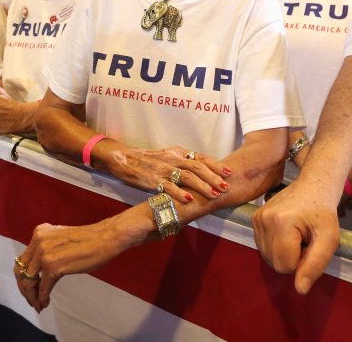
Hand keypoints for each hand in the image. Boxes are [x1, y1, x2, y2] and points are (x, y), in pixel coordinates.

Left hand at [15, 219, 127, 312]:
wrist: (104, 238)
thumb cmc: (89, 240)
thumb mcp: (60, 240)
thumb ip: (48, 249)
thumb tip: (40, 269)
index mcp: (39, 233)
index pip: (23, 259)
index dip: (22, 276)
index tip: (28, 287)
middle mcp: (38, 242)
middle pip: (21, 270)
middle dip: (24, 288)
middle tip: (31, 299)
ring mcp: (44, 254)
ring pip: (28, 281)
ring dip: (31, 296)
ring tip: (37, 304)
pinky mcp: (53, 267)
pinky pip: (42, 288)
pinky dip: (42, 298)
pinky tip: (45, 303)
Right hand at [111, 145, 230, 204]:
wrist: (123, 158)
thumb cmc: (147, 160)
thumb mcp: (168, 156)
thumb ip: (182, 162)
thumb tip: (201, 172)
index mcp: (177, 152)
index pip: (200, 157)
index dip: (215, 165)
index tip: (228, 172)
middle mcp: (172, 158)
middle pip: (197, 167)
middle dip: (213, 177)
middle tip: (225, 187)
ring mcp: (162, 168)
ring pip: (186, 176)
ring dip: (202, 186)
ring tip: (213, 195)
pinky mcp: (152, 179)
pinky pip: (168, 186)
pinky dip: (180, 192)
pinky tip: (189, 199)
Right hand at [252, 181, 340, 294]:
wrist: (314, 186)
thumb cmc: (324, 212)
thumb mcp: (329, 239)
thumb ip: (315, 265)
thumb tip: (300, 289)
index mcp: (281, 223)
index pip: (285, 266)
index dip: (302, 262)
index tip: (311, 244)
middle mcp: (263, 220)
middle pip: (274, 264)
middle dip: (292, 258)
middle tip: (305, 240)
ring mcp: (256, 218)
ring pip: (268, 257)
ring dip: (284, 253)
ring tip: (297, 235)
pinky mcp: (254, 219)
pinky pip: (264, 247)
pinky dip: (277, 246)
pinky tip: (288, 232)